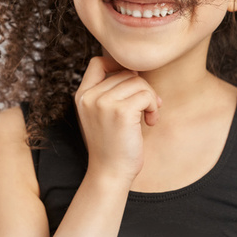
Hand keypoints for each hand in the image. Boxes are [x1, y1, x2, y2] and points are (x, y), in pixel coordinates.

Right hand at [74, 56, 161, 185]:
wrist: (110, 174)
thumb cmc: (112, 145)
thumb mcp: (102, 114)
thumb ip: (110, 92)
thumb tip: (136, 70)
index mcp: (82, 95)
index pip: (98, 62)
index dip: (119, 66)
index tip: (132, 83)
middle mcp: (89, 96)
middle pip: (125, 72)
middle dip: (141, 88)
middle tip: (146, 108)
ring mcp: (103, 103)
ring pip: (138, 82)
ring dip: (150, 98)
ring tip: (149, 117)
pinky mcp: (121, 112)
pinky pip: (146, 95)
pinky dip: (154, 107)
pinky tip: (151, 122)